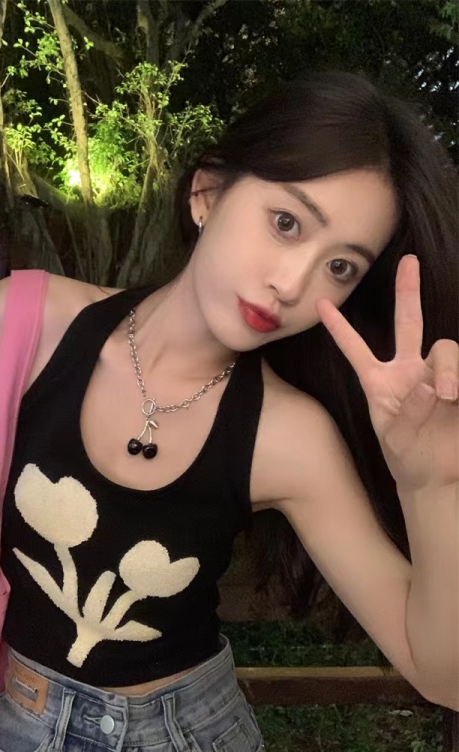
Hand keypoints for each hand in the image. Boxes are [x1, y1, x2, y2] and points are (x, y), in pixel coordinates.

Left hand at [316, 255, 457, 491]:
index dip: (339, 328)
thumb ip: (408, 413)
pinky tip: (455, 398)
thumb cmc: (406, 457)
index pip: (355, 349)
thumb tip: (429, 387)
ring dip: (448, 370)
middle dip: (408, 291)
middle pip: (409, 322)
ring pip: (444, 350)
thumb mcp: (395, 439)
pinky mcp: (458, 387)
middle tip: (409, 261)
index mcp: (379, 381)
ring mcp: (436, 376)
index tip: (319, 304)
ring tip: (448, 396)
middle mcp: (408, 371)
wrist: (434, 478)